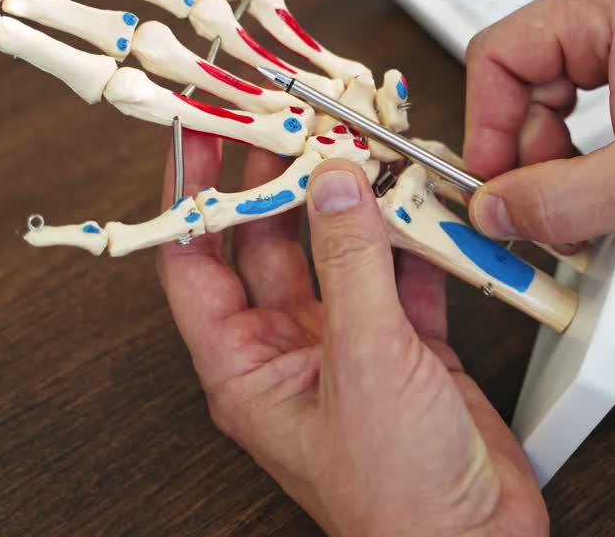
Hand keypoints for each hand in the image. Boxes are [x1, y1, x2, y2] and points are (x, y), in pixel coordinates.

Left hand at [157, 136, 547, 536]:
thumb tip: (334, 184)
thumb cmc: (398, 498)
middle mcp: (291, 353)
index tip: (199, 130)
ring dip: (353, 202)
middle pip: (267, 242)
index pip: (194, 259)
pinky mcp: (409, 350)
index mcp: (247, 368)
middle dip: (278, 178)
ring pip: (339, 252)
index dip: (191, 191)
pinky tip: (423, 202)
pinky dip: (416, 238)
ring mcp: (351, 348)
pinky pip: (403, 276)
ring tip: (359, 144)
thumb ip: (351, 266)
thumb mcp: (365, 365)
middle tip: (288, 117)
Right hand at [464, 0, 614, 242]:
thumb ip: (562, 199)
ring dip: (551, 166)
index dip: (486, 130)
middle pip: (515, 84)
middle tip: (537, 212)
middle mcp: (607, 10)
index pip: (496, 57)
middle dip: (523, 156)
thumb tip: (492, 212)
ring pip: (542, 106)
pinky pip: (575, 117)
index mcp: (605, 3)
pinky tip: (602, 197)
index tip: (492, 190)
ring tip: (581, 212)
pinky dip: (578, 163)